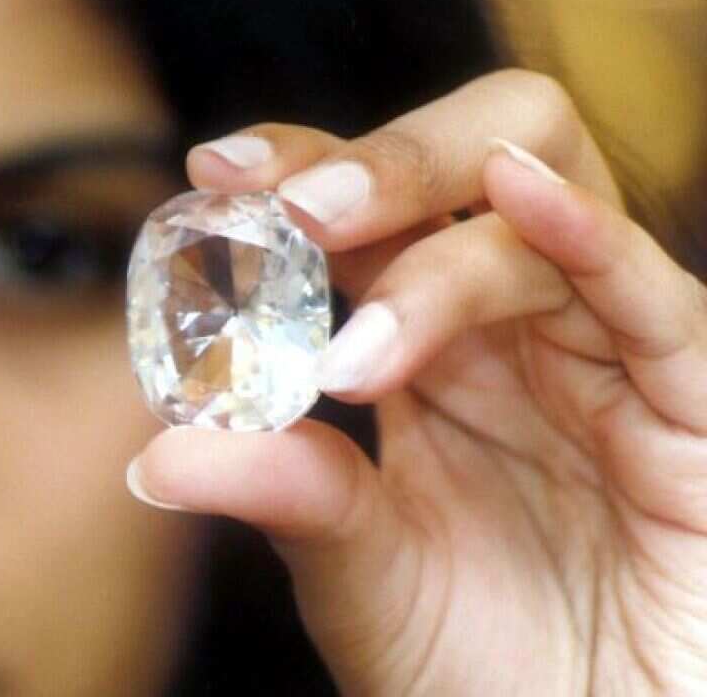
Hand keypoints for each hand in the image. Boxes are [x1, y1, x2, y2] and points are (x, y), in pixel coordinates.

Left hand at [126, 69, 706, 694]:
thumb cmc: (479, 670)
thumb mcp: (357, 573)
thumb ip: (282, 496)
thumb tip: (156, 458)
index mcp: (430, 358)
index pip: (371, 222)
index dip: (302, 174)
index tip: (216, 172)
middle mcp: (516, 339)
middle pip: (466, 177)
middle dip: (377, 163)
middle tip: (286, 202)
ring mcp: (607, 365)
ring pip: (543, 220)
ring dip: (434, 213)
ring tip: (330, 235)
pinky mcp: (693, 414)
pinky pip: (657, 303)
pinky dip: (590, 238)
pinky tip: (519, 195)